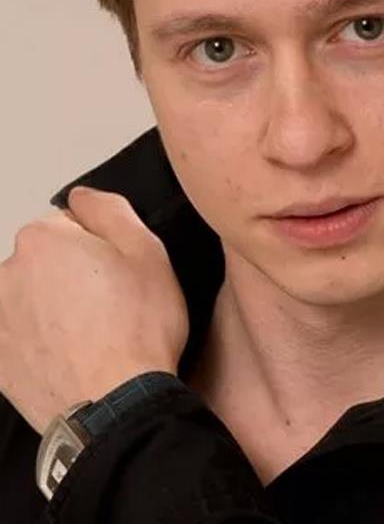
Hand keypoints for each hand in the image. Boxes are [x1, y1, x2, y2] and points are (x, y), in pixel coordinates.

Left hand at [0, 187, 189, 434]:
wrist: (115, 406)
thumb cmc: (137, 328)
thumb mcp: (148, 251)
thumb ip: (110, 208)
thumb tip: (83, 197)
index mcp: (43, 239)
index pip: (72, 224)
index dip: (103, 246)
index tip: (119, 274)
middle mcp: (8, 273)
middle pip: (47, 260)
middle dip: (73, 275)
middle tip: (109, 306)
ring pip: (33, 297)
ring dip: (54, 307)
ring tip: (90, 336)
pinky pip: (22, 335)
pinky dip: (41, 341)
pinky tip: (70, 356)